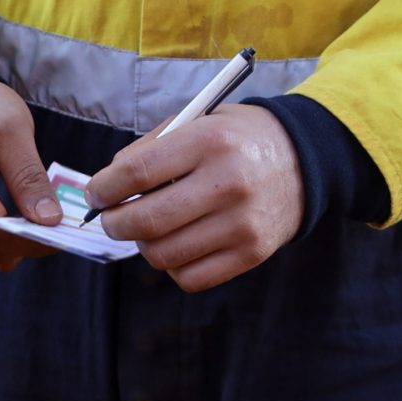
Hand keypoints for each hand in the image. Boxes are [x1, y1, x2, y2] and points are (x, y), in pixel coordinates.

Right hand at [0, 78, 61, 269]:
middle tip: (57, 219)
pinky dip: (2, 235)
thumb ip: (28, 176)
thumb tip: (49, 221)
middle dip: (27, 242)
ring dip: (15, 240)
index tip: (64, 229)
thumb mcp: (12, 128)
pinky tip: (17, 212)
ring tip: (37, 211)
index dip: (31, 240)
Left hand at [90, 106, 304, 291]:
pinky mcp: (253, 253)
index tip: (96, 194)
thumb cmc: (236, 140)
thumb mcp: (198, 122)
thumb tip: (107, 186)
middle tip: (111, 218)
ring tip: (148, 230)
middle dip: (113, 223)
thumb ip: (150, 149)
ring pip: (163, 255)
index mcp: (209, 142)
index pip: (136, 173)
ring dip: (143, 246)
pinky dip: (173, 266)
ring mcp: (242, 223)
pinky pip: (190, 277)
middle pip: (146, 220)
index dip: (103, 189)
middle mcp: (228, 183)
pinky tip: (178, 245)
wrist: (305, 160)